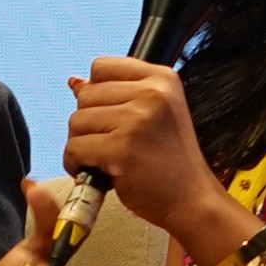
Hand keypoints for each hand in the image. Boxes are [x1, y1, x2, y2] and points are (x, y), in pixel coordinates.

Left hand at [64, 56, 232, 249]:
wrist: (191, 199)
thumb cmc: (171, 161)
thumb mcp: (154, 115)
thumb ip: (118, 95)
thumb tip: (74, 82)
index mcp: (162, 78)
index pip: (102, 66)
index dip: (97, 93)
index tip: (111, 117)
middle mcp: (152, 93)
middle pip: (85, 95)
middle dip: (89, 123)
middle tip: (111, 144)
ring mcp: (137, 120)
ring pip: (76, 121)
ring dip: (81, 144)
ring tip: (105, 159)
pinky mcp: (122, 148)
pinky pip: (75, 148)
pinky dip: (76, 164)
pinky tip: (96, 172)